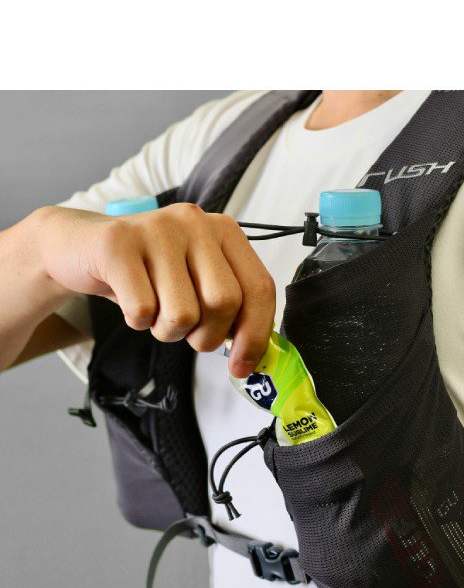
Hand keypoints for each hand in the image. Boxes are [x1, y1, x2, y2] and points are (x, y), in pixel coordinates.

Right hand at [34, 204, 275, 376]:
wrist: (79, 246)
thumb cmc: (147, 273)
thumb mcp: (195, 283)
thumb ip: (230, 310)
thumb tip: (250, 357)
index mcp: (224, 231)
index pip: (260, 288)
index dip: (255, 335)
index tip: (242, 366)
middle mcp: (195, 221)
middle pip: (224, 303)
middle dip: (206, 336)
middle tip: (186, 332)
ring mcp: (156, 228)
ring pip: (182, 313)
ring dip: (166, 331)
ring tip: (154, 310)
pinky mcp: (117, 243)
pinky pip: (143, 310)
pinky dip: (137, 322)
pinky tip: (130, 300)